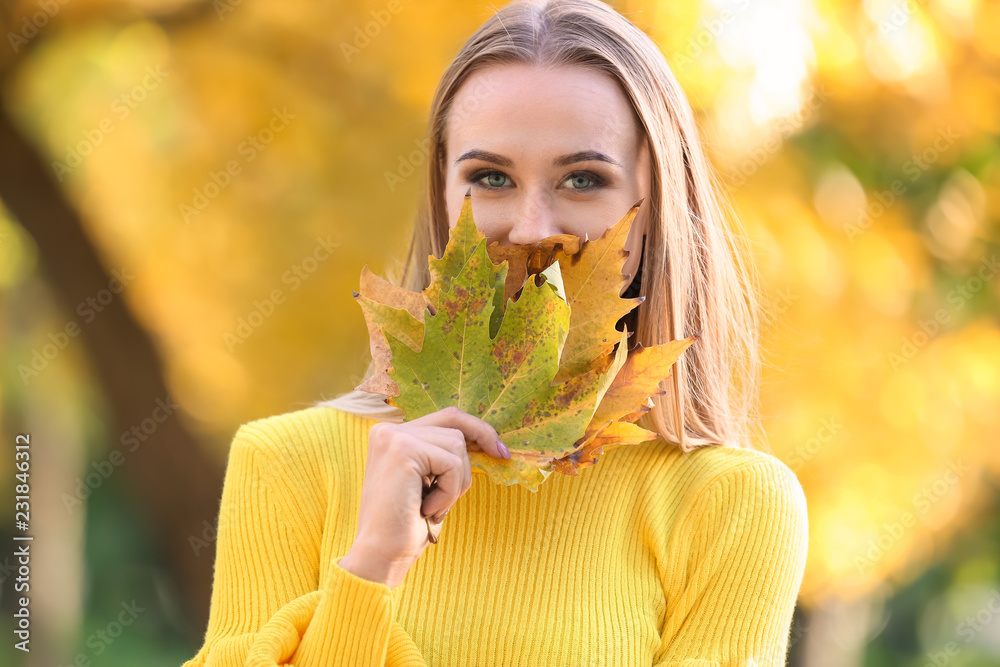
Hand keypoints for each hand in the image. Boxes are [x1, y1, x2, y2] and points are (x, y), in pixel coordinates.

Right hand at [338, 406, 509, 587]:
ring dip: (457, 481)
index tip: (500, 449)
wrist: (381, 554)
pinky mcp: (404, 450)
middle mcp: (388, 430)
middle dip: (480, 440)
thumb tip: (486, 439)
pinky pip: (451, 464)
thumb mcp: (429, 481)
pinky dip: (450, 491)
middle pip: (453, 421)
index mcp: (392, 435)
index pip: (444, 416)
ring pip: (456, 444)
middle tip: (502, 456)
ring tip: (434, 506)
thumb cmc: (408, 524)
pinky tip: (427, 509)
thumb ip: (443, 455)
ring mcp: (394, 437)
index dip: (476, 428)